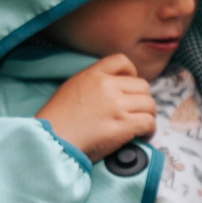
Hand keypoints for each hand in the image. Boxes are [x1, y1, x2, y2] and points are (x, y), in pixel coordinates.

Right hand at [35, 54, 157, 162]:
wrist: (52, 140)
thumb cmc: (57, 121)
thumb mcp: (71, 89)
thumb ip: (92, 84)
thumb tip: (112, 91)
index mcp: (93, 75)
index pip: (122, 61)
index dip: (132, 73)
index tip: (130, 89)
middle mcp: (107, 86)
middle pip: (142, 86)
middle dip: (143, 100)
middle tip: (137, 114)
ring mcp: (117, 105)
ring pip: (149, 104)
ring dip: (148, 116)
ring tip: (141, 128)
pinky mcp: (123, 125)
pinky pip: (149, 122)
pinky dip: (149, 131)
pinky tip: (142, 137)